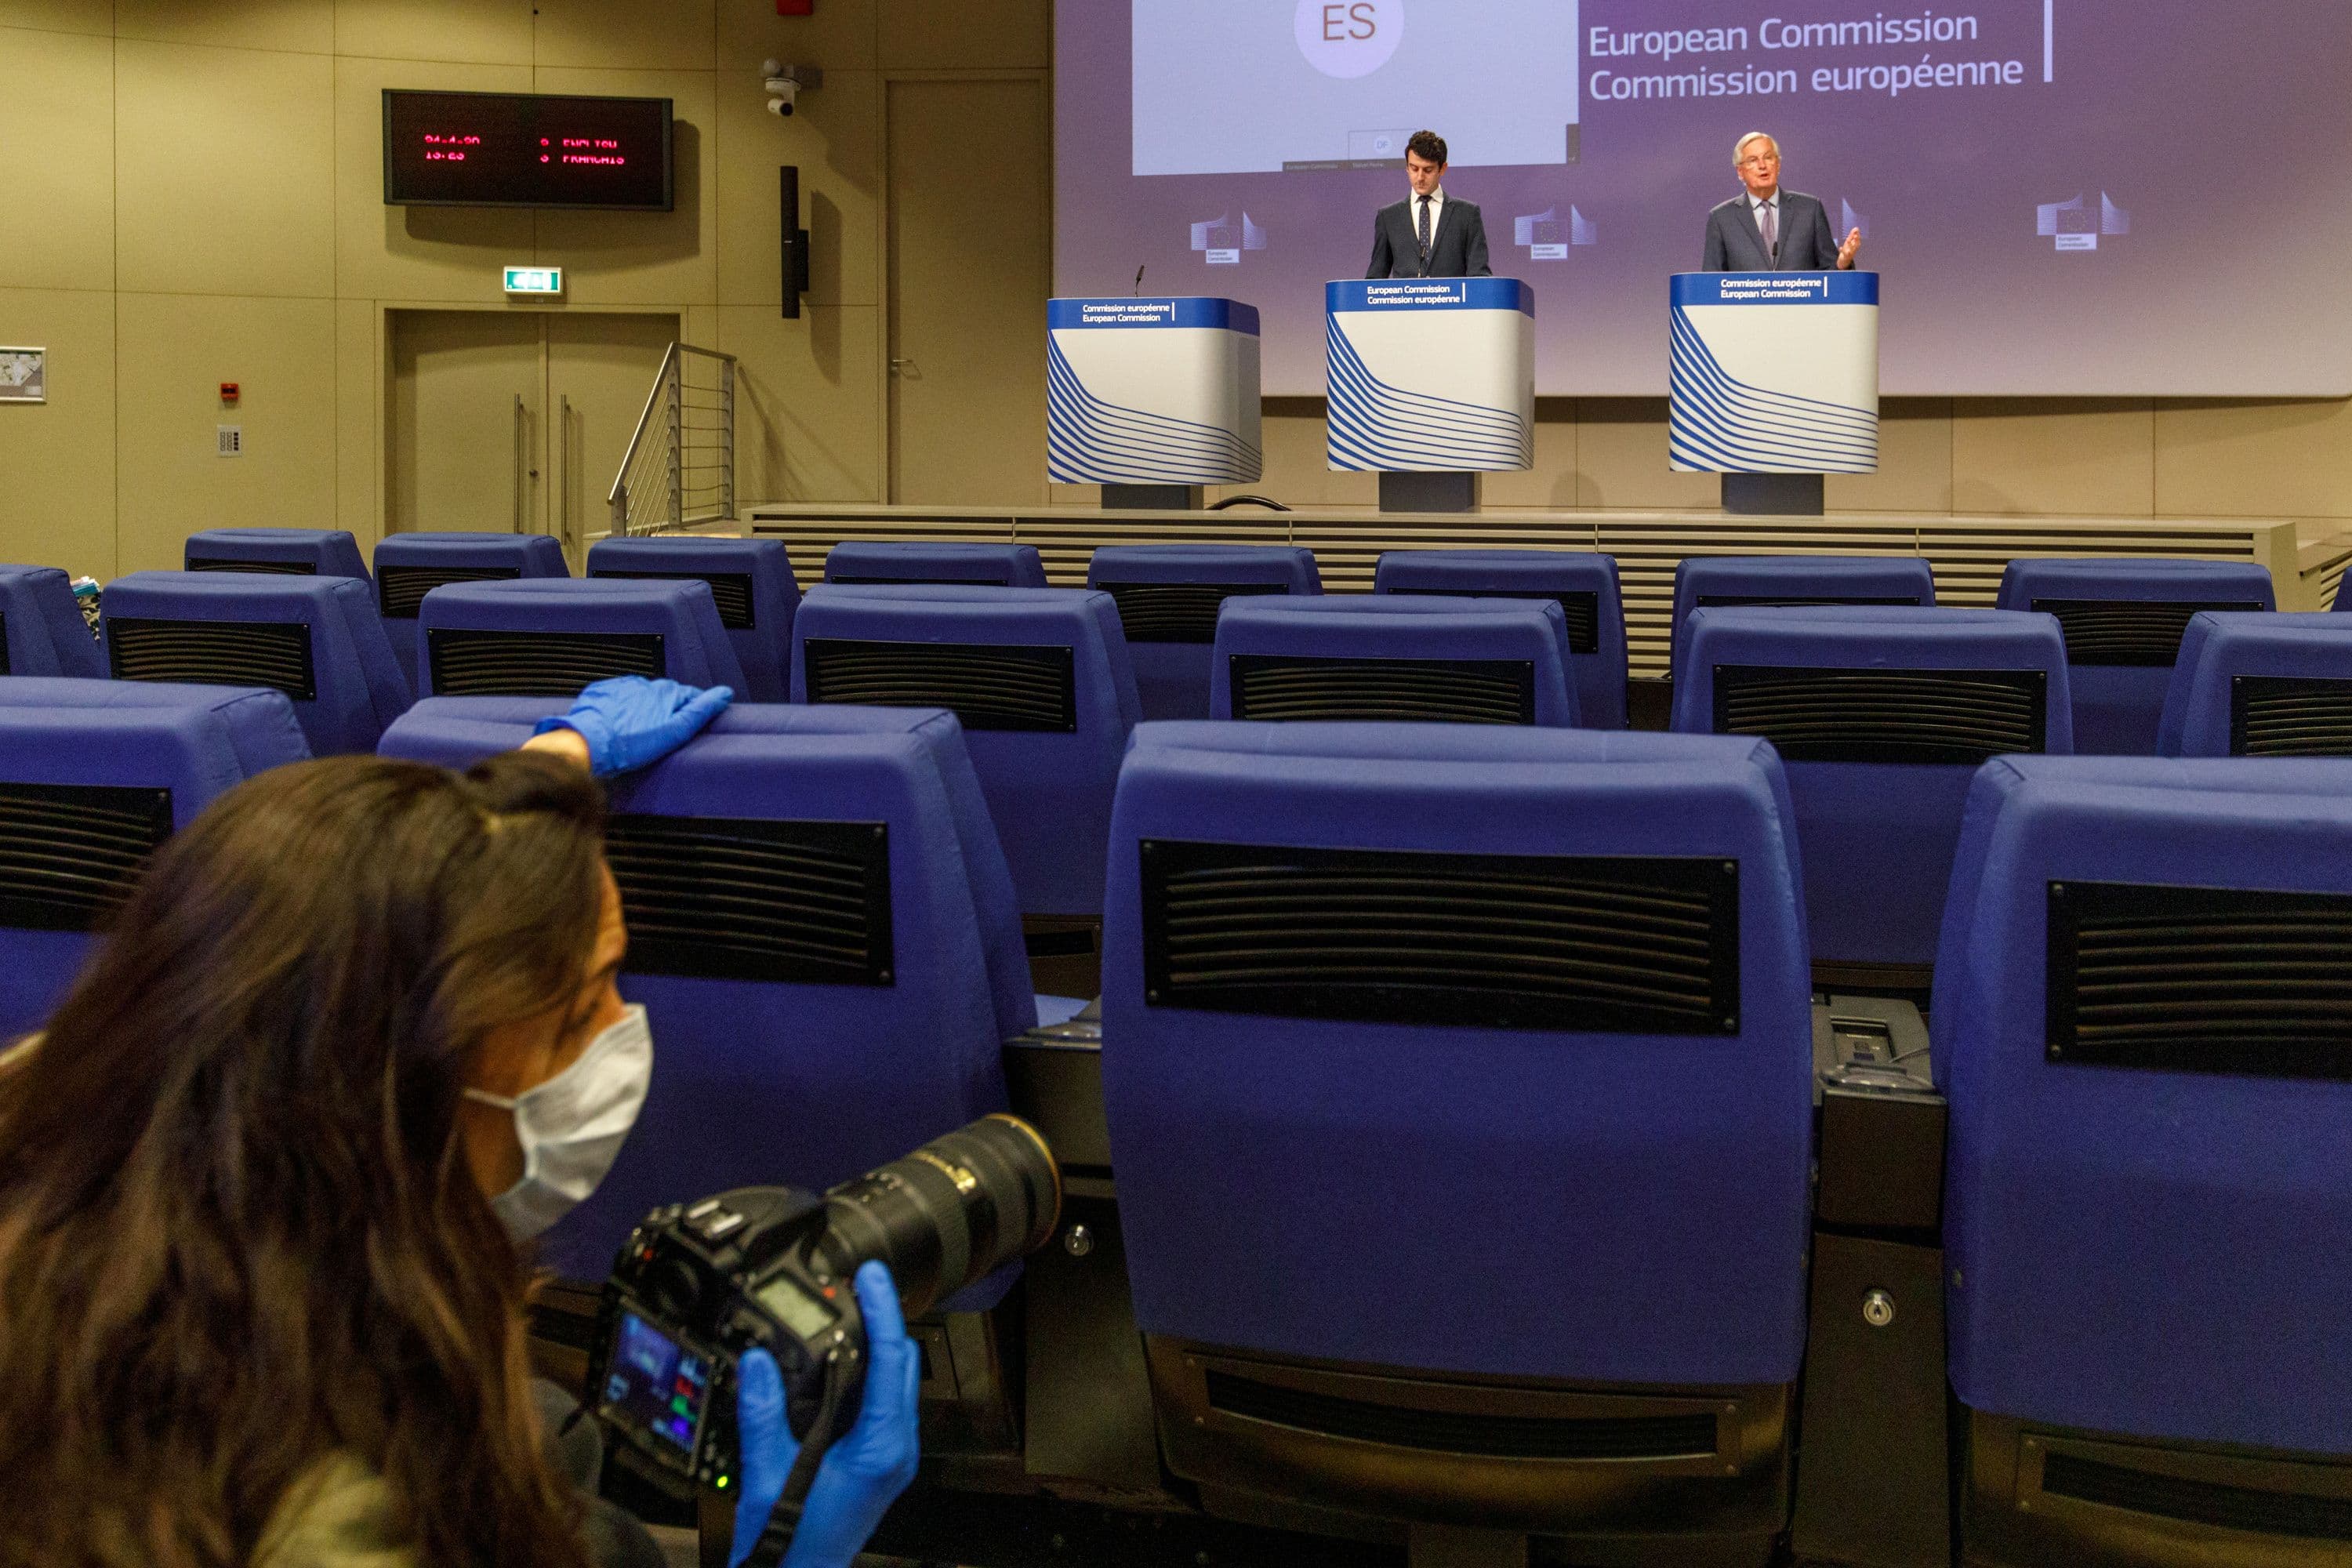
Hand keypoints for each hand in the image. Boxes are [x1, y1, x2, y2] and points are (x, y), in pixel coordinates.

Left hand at [530, 676, 731, 776]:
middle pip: (664, 695)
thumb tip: (724, 693)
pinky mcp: (601, 692)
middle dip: (668, 709)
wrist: (587, 743)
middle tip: (665, 731)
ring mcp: (621, 687)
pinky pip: (617, 697)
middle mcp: (644, 684)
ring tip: (640, 731)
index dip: (694, 708)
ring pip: (641, 696)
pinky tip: (619, 725)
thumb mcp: (673, 733)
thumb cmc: (630, 744)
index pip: (689, 695)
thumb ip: (700, 712)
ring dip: (644, 708)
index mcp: (665, 692)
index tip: (693, 720)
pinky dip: (621, 708)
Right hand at [730, 1261, 920, 1567]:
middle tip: (862, 1285)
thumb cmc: (789, 1542)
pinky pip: (885, 1403)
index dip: (883, 1311)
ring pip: (897, 1383)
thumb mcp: (767, 1474)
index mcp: (881, 1447)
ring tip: (855, 1312)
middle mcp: (897, 1449)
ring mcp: (892, 1456)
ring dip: (880, 1347)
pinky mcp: (881, 1462)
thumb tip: (759, 1361)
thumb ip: (762, 1415)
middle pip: (903, 1365)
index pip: (891, 1361)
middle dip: (886, 1321)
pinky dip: (872, 1374)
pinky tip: (846, 1362)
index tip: (871, 1277)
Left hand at [1837, 227, 1862, 268]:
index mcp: (1855, 246)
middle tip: (1855, 235)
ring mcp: (1850, 254)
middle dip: (1856, 239)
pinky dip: (1842, 250)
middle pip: (1855, 244)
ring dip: (1849, 245)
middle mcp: (1853, 249)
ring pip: (1851, 249)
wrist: (1845, 261)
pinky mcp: (1845, 257)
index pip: (1857, 240)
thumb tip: (1856, 228)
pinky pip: (1844, 255)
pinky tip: (1840, 247)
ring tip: (1848, 240)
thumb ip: (1852, 235)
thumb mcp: (1850, 242)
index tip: (1856, 229)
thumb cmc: (1848, 250)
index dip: (1857, 235)